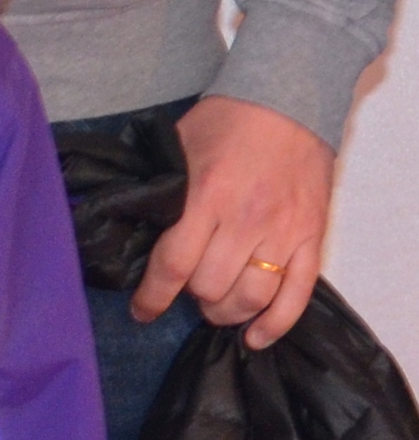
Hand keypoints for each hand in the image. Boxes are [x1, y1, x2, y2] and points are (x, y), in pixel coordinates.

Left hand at [139, 93, 332, 347]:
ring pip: (252, 297)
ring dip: (227, 313)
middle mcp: (247, 220)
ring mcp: (283, 232)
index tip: (142, 311)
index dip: (154, 296)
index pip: (175, 263)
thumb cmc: (226, 122)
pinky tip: (255, 336)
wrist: (288, 103)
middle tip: (185, 293)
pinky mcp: (312, 238)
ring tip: (215, 307)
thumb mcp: (177, 146)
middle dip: (192, 299)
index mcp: (206, 196)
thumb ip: (161, 190)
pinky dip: (276, 324)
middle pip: (212, 286)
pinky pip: (297, 296)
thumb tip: (127, 224)